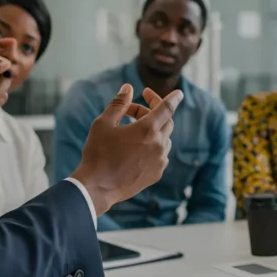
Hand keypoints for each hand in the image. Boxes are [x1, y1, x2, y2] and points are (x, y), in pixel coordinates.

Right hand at [70, 85, 181, 216]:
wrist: (97, 188)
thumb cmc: (98, 154)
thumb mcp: (103, 124)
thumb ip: (119, 104)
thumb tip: (128, 88)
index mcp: (147, 129)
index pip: (168, 107)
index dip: (173, 98)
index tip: (179, 92)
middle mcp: (159, 145)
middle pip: (166, 121)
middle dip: (153, 111)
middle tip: (133, 110)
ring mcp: (160, 161)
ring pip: (164, 138)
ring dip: (152, 129)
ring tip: (130, 130)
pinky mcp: (157, 174)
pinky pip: (161, 154)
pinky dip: (153, 146)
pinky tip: (136, 148)